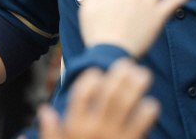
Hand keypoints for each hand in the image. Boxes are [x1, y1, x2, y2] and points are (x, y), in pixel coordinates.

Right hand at [38, 58, 158, 138]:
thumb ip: (49, 132)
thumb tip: (44, 110)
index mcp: (74, 128)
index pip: (81, 95)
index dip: (90, 80)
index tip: (97, 72)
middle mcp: (93, 129)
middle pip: (108, 92)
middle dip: (119, 75)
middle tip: (127, 64)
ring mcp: (113, 136)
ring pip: (126, 102)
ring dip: (136, 85)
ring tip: (143, 74)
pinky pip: (141, 123)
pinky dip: (147, 111)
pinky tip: (151, 103)